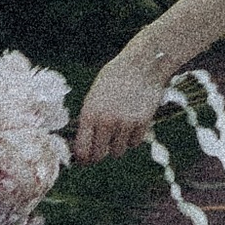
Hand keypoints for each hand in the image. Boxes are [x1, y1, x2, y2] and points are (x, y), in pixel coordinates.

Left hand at [76, 49, 173, 164]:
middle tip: (99, 152)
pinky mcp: (142, 123)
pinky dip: (131, 140)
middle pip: (99, 155)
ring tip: (116, 135)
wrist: (141, 65)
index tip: (84, 160)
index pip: (82, 149)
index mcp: (89, 114)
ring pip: (118, 151)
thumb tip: (85, 141)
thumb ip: (89, 118)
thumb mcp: (94, 95)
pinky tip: (130, 128)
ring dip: (116, 147)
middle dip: (98, 155)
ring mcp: (125, 124)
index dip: (82, 159)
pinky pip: (134, 143)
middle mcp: (106, 121)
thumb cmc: (114, 77)